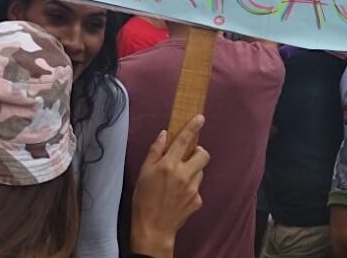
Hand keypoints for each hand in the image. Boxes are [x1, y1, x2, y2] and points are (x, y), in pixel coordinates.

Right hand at [130, 114, 209, 256]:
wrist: (153, 228)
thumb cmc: (144, 199)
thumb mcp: (143, 172)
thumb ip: (155, 151)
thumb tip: (164, 135)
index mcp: (169, 165)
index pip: (184, 140)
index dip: (193, 127)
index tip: (200, 118)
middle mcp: (184, 175)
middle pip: (203, 154)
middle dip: (198, 152)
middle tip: (188, 156)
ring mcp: (193, 189)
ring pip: (200, 171)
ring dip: (193, 171)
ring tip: (178, 180)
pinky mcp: (198, 200)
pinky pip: (197, 187)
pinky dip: (190, 187)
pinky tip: (179, 195)